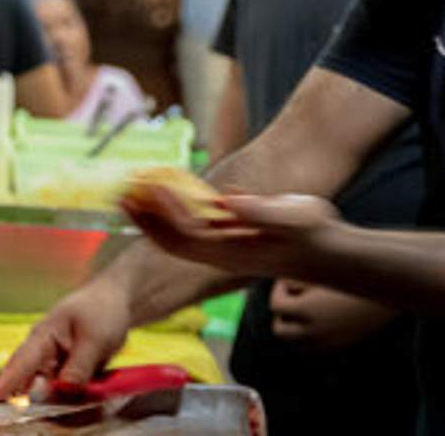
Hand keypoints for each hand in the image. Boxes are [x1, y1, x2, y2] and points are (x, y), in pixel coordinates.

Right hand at [0, 278, 133, 401]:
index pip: (22, 362)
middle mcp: (43, 350)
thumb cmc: (101, 310)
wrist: (114, 299)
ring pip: (41, 386)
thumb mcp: (95, 338)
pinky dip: (56, 396)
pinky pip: (57, 387)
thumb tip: (63, 390)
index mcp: (44, 336)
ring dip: (37, 398)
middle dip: (9, 392)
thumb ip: (79, 366)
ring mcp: (53, 360)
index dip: (5, 382)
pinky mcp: (65, 369)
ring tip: (17, 407)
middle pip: (22, 375)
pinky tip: (53, 405)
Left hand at [121, 185, 342, 281]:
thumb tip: (227, 202)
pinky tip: (161, 199)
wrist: (323, 255)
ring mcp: (220, 251)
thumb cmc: (311, 234)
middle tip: (122, 195)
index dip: (164, 216)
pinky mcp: (224, 243)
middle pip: (171, 242)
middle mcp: (220, 255)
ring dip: (152, 219)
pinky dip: (169, 217)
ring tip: (130, 196)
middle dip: (145, 220)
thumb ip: (261, 211)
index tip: (149, 190)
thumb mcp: (292, 216)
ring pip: (175, 239)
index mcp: (231, 251)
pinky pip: (187, 233)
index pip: (187, 235)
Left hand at [268, 280, 397, 351]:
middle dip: (284, 314)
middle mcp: (314, 332)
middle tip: (294, 299)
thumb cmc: (354, 271)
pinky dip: (312, 338)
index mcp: (306, 310)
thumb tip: (281, 282)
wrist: (389, 286)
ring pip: (296, 344)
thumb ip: (297, 278)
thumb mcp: (321, 270)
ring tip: (308, 310)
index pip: (276, 306)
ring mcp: (328, 343)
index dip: (280, 290)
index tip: (291, 281)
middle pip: (280, 331)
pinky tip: (324, 319)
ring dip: (295, 329)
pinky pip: (316, 349)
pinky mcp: (342, 347)